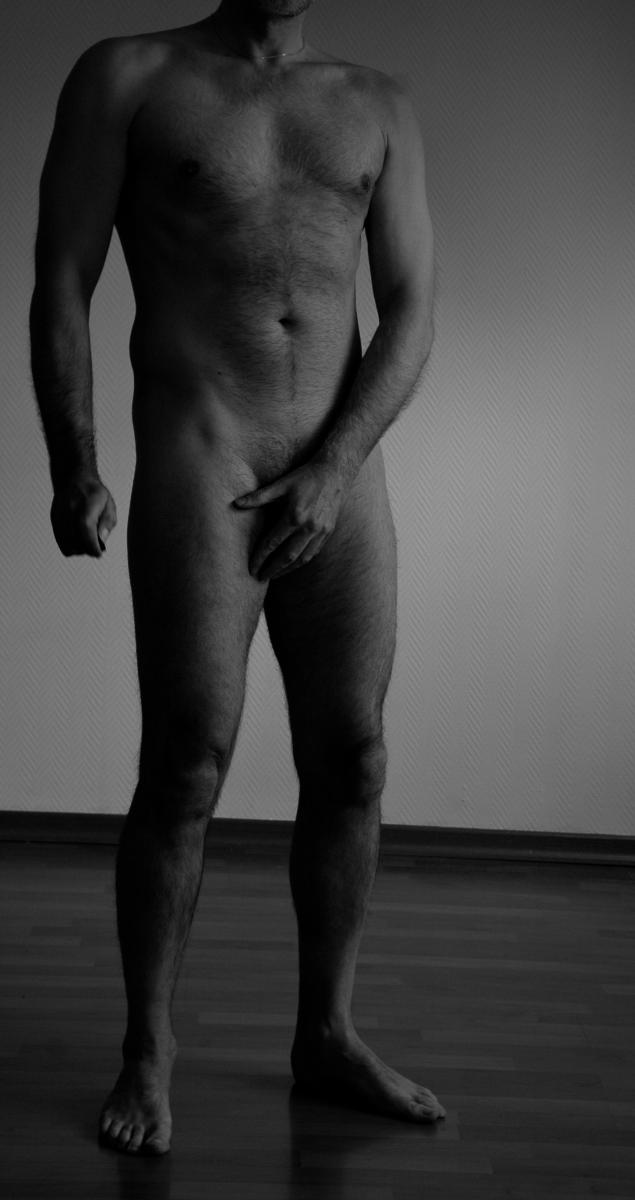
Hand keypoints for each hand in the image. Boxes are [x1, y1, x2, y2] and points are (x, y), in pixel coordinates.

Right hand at [50, 474, 116, 557]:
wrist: (74, 479)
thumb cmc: (94, 493)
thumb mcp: (109, 505)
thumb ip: (107, 523)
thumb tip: (101, 541)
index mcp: (85, 506)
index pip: (86, 532)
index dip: (92, 547)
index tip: (98, 553)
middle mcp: (70, 512)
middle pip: (76, 543)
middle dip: (87, 549)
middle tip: (95, 546)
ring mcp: (59, 517)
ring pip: (67, 545)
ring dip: (78, 549)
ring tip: (87, 541)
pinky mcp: (54, 521)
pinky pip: (61, 541)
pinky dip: (70, 544)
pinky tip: (79, 538)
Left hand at [233, 459, 345, 580]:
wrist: (334, 472)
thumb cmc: (304, 477)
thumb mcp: (280, 484)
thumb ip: (259, 497)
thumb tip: (236, 504)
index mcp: (294, 516)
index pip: (272, 543)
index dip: (260, 557)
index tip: (251, 568)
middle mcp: (308, 527)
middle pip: (287, 556)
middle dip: (272, 569)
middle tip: (259, 578)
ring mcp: (320, 531)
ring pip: (302, 558)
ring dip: (286, 570)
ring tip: (274, 575)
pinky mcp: (328, 532)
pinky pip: (313, 553)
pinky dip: (301, 562)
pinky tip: (292, 565)